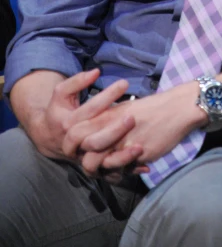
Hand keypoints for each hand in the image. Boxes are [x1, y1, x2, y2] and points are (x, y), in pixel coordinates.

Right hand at [26, 69, 144, 178]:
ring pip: (103, 163)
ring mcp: (84, 159)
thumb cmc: (60, 111)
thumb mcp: (62, 93)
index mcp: (68, 125)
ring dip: (122, 157)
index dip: (107, 96)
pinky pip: (111, 174)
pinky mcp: (94, 169)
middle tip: (133, 116)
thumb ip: (77, 81)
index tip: (125, 83)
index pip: (90, 110)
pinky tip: (145, 165)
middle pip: (96, 141)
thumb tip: (97, 72)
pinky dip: (128, 171)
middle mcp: (75, 146)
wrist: (49, 137)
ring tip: (141, 147)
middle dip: (115, 130)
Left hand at [80, 80, 205, 168]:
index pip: (74, 132)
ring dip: (103, 169)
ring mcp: (122, 140)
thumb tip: (97, 137)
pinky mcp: (136, 152)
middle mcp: (109, 127)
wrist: (177, 108)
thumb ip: (109, 122)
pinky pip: (120, 169)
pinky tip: (135, 168)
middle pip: (81, 149)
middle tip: (96, 166)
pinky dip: (123, 172)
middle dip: (84, 161)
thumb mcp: (126, 109)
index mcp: (105, 115)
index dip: (72, 145)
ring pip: (96, 162)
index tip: (80, 152)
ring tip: (117, 169)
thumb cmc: (153, 109)